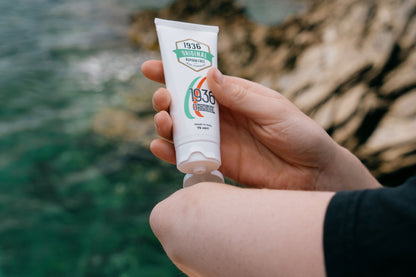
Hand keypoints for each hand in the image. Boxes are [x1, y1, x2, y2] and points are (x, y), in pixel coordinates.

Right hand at [142, 60, 380, 190]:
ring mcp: (217, 140)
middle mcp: (222, 116)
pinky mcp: (217, 163)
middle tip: (164, 99)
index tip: (151, 68)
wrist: (311, 174)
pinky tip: (160, 147)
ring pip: (181, 130)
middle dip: (166, 99)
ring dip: (165, 124)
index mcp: (235, 96)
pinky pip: (188, 156)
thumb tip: (210, 74)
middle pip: (183, 104)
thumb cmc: (300, 135)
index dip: (174, 72)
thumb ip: (241, 96)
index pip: (200, 80)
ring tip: (165, 122)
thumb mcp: (273, 109)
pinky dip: (170, 152)